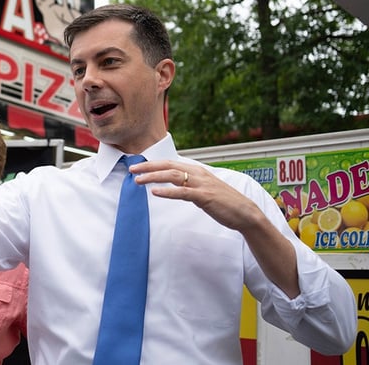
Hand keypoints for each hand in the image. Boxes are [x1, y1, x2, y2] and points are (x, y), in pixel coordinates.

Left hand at [129, 160, 266, 232]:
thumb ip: (190, 184)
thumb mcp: (204, 189)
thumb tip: (174, 182)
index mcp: (198, 171)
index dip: (153, 163)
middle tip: (132, 169)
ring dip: (153, 177)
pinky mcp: (204, 197)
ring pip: (173, 175)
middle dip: (148, 166)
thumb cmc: (224, 202)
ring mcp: (201, 185)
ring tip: (138, 180)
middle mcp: (198, 174)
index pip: (171, 162)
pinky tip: (155, 192)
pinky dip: (167, 191)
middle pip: (168, 165)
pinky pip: (182, 192)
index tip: (138, 166)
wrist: (245, 213)